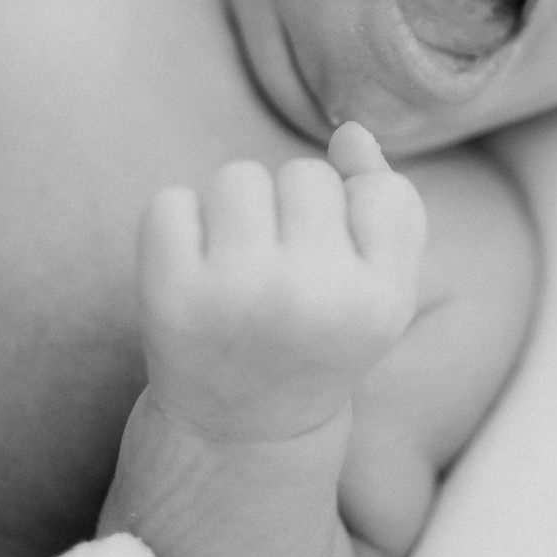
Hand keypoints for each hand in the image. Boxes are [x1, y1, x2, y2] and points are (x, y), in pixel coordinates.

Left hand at [137, 122, 424, 445]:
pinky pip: (172, 201)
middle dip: (291, 211)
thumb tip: (350, 131)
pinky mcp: (169, 292)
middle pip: (304, 174)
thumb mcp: (378, 288)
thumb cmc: (317, 338)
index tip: (337, 272)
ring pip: (238, 177)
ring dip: (235, 211)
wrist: (240, 425)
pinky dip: (178, 228)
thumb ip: (388, 205)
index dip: (352, 221)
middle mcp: (311, 297)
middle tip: (282, 277)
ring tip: (237, 271)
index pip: (377, 190)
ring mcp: (236, 293)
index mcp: (379, 302)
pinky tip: (194, 275)